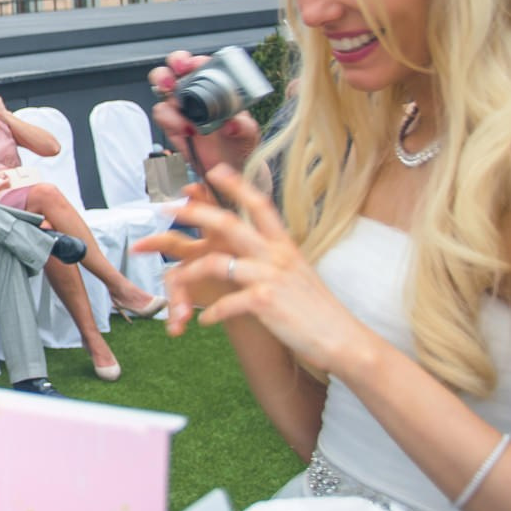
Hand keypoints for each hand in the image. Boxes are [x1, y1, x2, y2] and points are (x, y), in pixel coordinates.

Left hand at [133, 166, 374, 374]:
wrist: (344, 340)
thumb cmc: (318, 310)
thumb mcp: (298, 273)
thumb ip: (274, 258)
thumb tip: (254, 250)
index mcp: (285, 246)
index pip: (260, 205)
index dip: (237, 185)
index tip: (214, 170)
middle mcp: (277, 255)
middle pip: (228, 224)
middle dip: (193, 214)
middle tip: (166, 209)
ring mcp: (270, 277)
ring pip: (215, 264)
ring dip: (188, 275)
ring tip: (176, 284)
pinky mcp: (265, 303)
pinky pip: (225, 303)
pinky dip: (211, 312)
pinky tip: (204, 321)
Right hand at [148, 50, 259, 173]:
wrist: (229, 167)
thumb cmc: (240, 143)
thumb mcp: (248, 132)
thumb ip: (243, 126)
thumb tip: (232, 123)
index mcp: (215, 85)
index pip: (200, 65)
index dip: (193, 61)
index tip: (192, 65)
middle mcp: (194, 92)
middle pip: (174, 69)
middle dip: (169, 69)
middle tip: (173, 79)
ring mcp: (181, 107)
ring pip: (161, 89)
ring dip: (164, 93)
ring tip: (178, 107)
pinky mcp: (171, 124)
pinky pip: (162, 115)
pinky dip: (169, 120)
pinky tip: (185, 129)